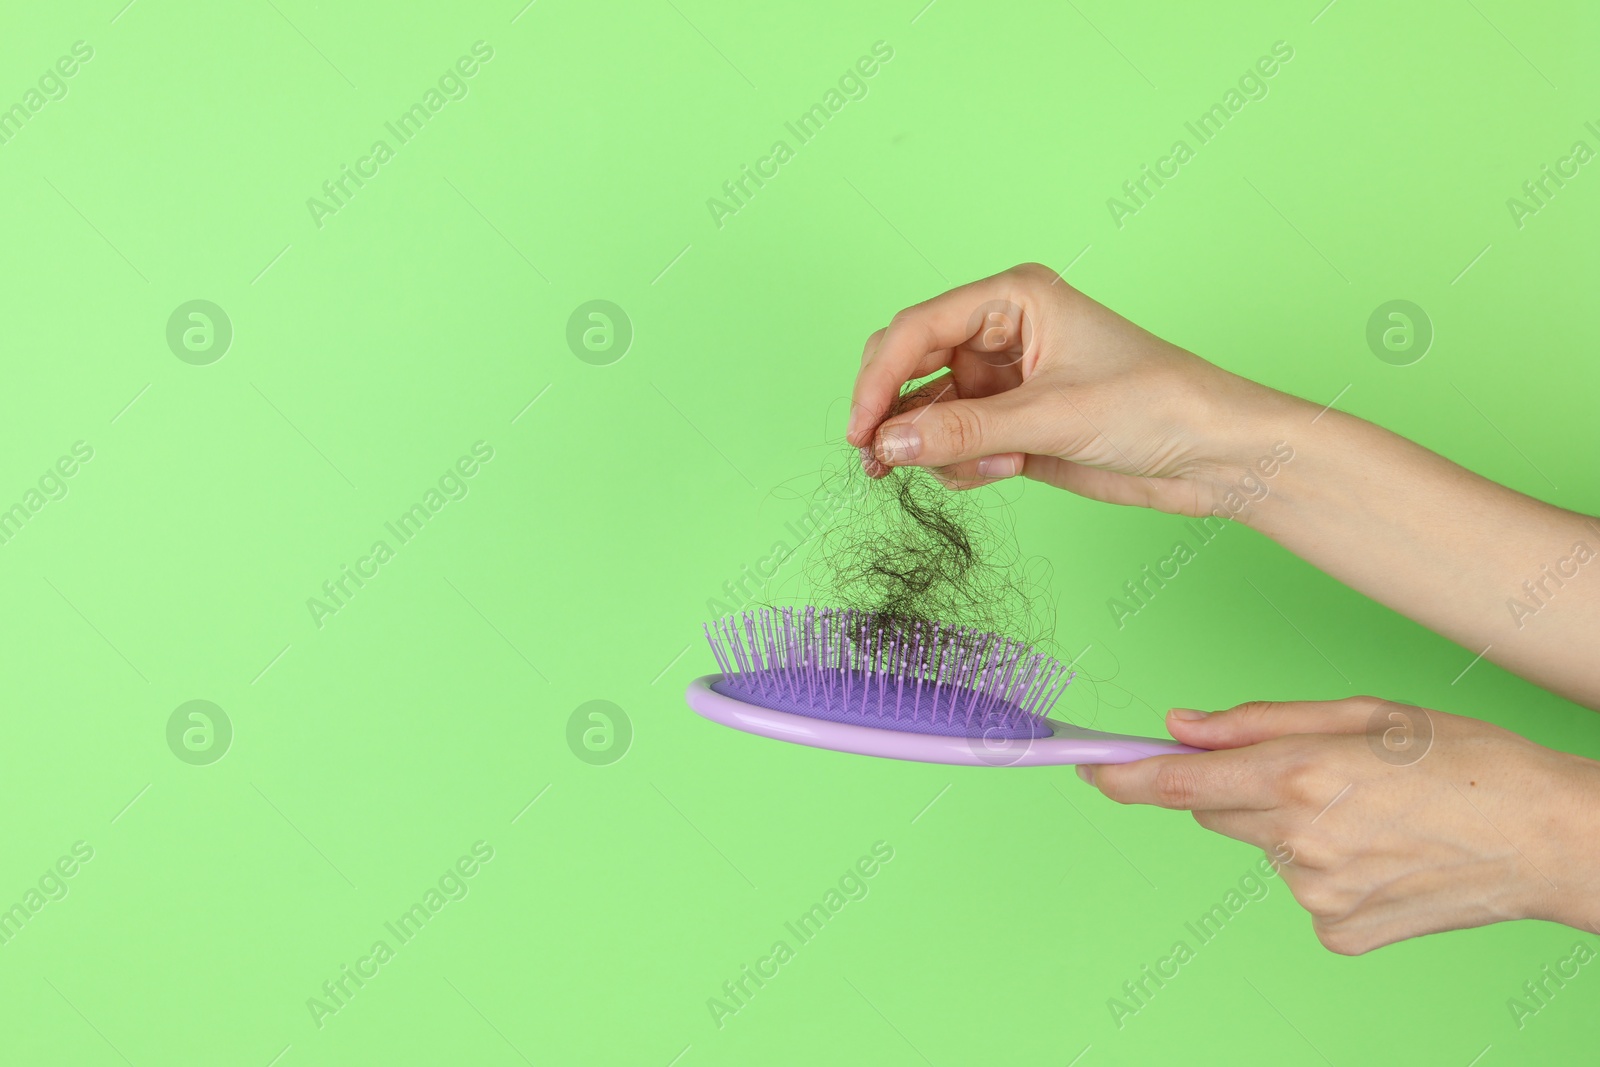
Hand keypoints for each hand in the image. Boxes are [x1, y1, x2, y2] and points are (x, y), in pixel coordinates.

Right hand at [846, 263, 1301, 513]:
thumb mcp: (1053, 418)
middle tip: (878, 461)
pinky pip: (953, 444)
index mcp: (1012, 298)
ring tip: (986, 468)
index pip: (916, 329)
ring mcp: (1004, 380)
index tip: (860, 430)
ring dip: (937, 448)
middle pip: (908, 365)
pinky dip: (962, 465)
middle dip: (894, 414)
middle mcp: (1000, 332)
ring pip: (927, 413)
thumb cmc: (1159, 405)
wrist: (1216, 456)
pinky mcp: (1012, 424)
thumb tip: (887, 444)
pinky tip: (1003, 472)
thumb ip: (963, 433)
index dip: (878, 378)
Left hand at [1076, 697, 1599, 953]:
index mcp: (1301, 773)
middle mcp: (1299, 839)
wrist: (1550, 841)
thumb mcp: (1363, 712)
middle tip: (1313, 772)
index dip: (1122, 776)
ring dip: (1290, 826)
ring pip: (1262, 848)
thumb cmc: (1466, 761)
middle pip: (1216, 811)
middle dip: (1240, 786)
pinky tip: (1380, 854)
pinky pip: (1301, 889)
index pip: (1177, 783)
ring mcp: (1316, 893)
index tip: (1087, 769)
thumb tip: (1180, 727)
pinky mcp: (1339, 931)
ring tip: (1369, 813)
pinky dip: (1325, 868)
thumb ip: (1258, 721)